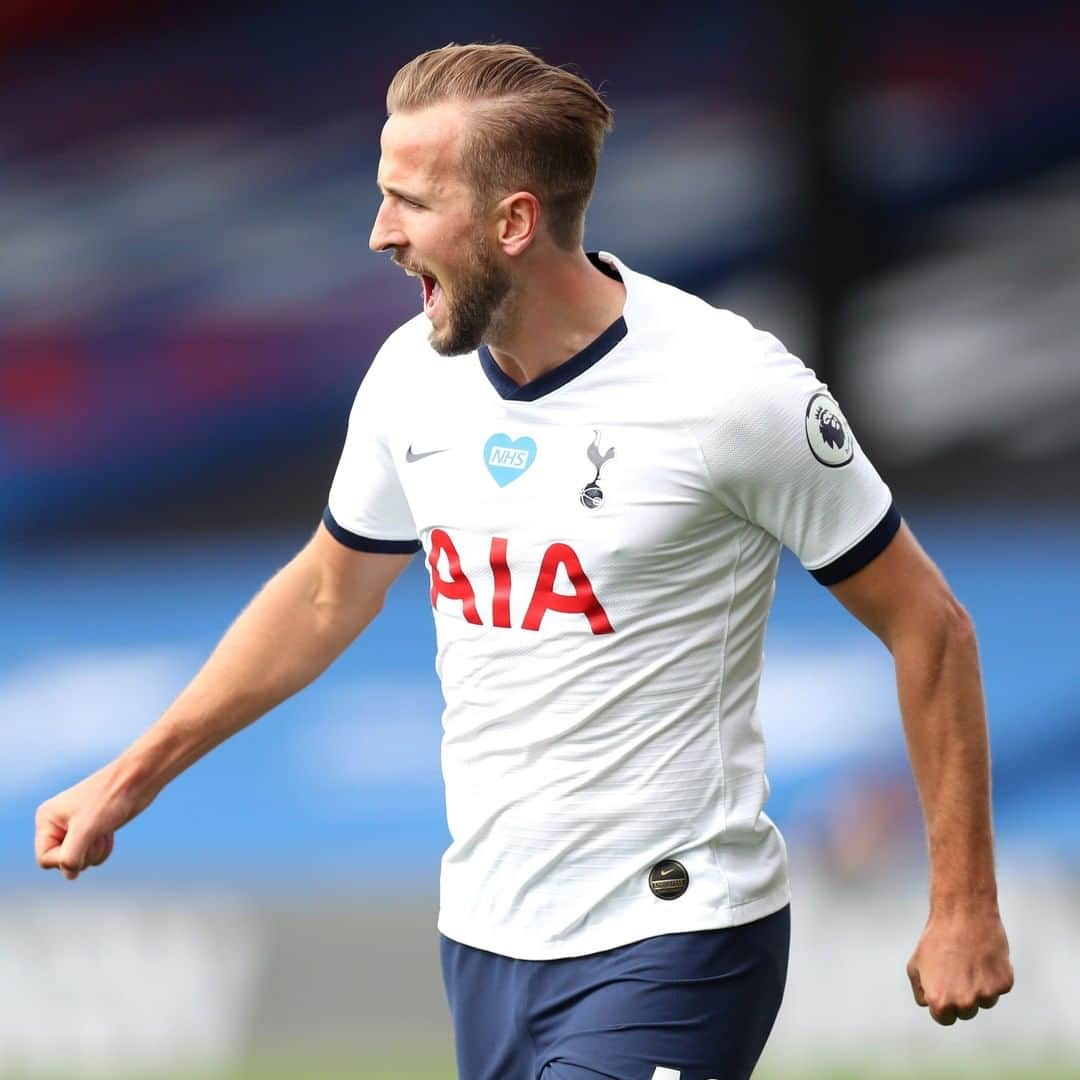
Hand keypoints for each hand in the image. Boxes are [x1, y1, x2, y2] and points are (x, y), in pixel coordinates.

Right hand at [34, 767, 134, 880]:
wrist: (137, 781)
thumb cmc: (110, 799)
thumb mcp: (86, 830)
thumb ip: (71, 856)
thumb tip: (70, 874)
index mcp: (46, 820)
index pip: (45, 859)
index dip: (64, 860)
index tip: (83, 844)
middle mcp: (57, 824)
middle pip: (62, 862)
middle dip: (84, 854)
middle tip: (95, 834)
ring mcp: (75, 827)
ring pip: (79, 860)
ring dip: (95, 852)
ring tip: (104, 830)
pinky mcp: (92, 830)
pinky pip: (91, 855)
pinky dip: (102, 848)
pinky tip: (109, 832)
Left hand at [907, 906, 1013, 1024]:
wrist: (962, 914)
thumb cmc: (935, 939)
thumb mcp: (915, 966)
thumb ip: (921, 992)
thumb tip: (931, 1006)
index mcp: (940, 1002)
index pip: (944, 1019)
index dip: (942, 1002)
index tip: (943, 986)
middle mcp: (965, 1004)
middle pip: (965, 1012)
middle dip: (961, 995)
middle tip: (956, 970)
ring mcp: (987, 995)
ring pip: (984, 1001)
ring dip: (979, 986)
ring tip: (969, 960)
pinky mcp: (1004, 984)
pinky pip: (998, 986)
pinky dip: (993, 975)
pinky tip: (983, 956)